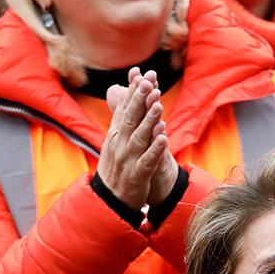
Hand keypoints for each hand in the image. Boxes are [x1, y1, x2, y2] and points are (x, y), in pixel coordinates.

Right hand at [100, 67, 174, 210]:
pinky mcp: (137, 175)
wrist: (109, 200)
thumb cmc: (116, 167)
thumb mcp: (115, 140)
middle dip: (140, 99)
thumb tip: (119, 92)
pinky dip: (155, 150)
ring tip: (158, 105)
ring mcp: (128, 160)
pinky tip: (164, 138)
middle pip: (131, 118)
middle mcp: (120, 144)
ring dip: (149, 121)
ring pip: (139, 137)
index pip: (124, 109)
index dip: (132, 91)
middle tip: (149, 81)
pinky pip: (147, 161)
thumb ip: (120, 116)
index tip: (140, 73)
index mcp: (115, 135)